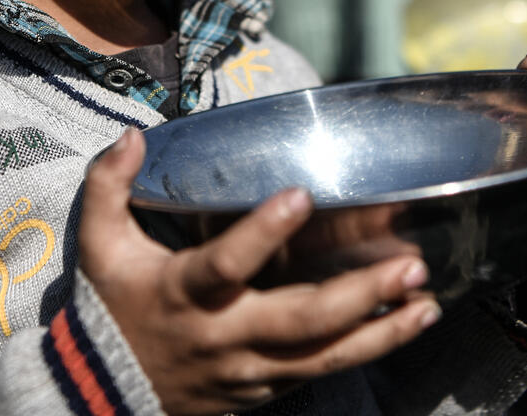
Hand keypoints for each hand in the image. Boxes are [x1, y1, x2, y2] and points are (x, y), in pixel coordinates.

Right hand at [80, 128, 440, 414]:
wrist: (102, 393)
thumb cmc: (112, 307)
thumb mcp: (100, 245)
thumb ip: (109, 187)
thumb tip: (132, 136)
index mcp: (184, 293)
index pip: (225, 264)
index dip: (261, 233)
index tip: (300, 195)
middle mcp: (224, 335)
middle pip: (299, 320)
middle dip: (358, 295)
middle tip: (409, 265)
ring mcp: (249, 370)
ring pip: (324, 357)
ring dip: (381, 331)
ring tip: (427, 301)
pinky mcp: (264, 390)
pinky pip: (321, 372)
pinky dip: (367, 350)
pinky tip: (406, 324)